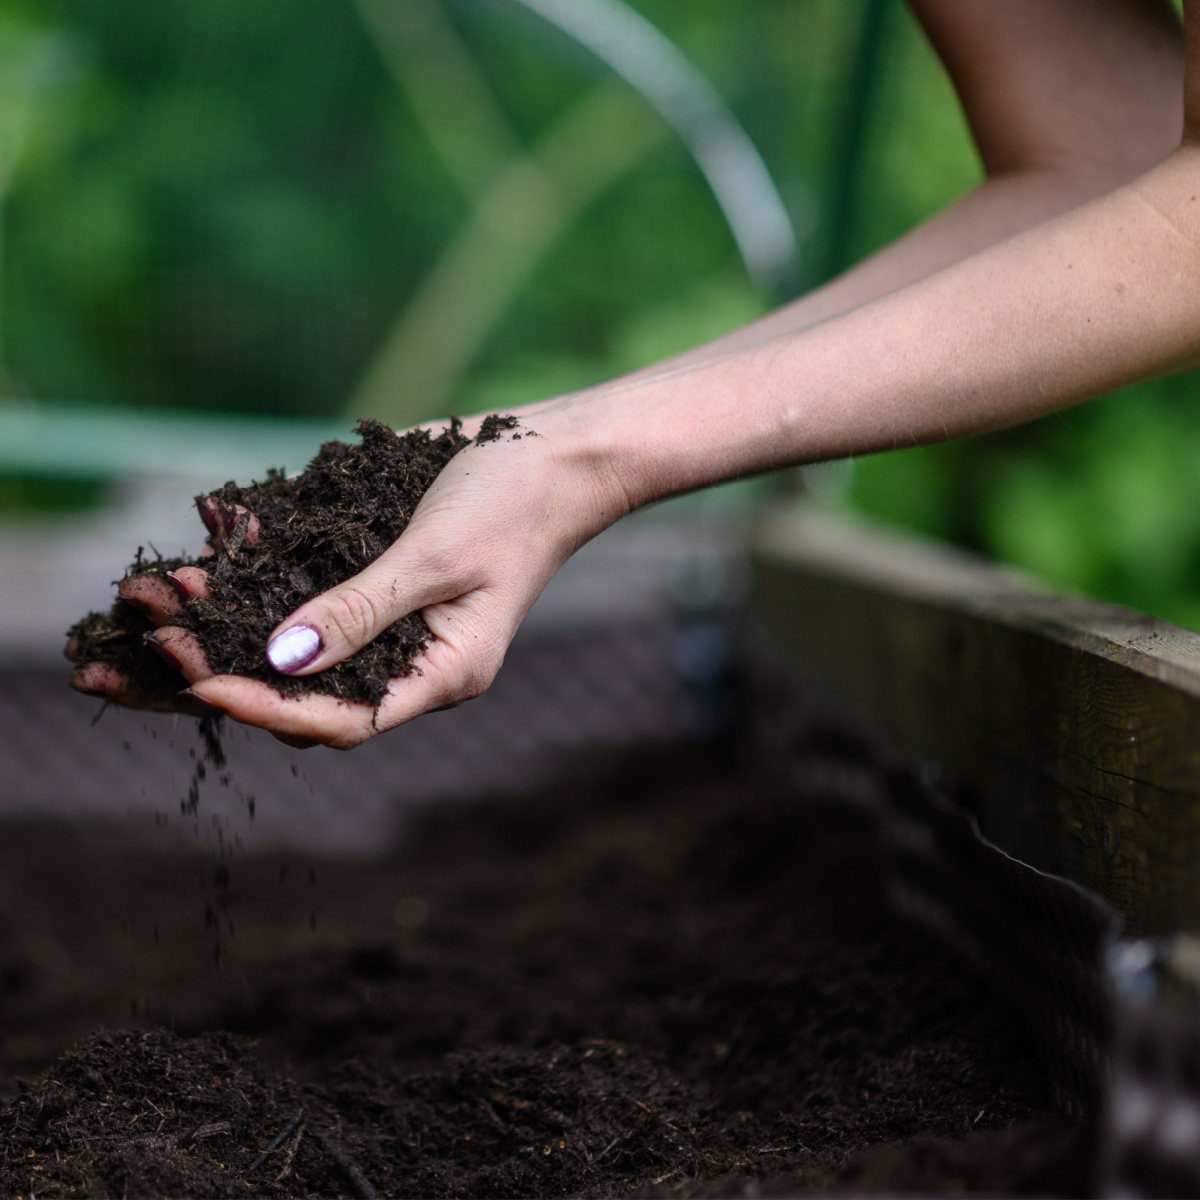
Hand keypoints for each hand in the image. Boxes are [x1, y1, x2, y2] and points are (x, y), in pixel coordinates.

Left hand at [69, 407, 625, 748]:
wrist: (552, 452)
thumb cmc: (514, 505)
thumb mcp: (437, 556)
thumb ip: (360, 607)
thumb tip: (279, 658)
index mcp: (441, 673)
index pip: (343, 719)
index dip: (269, 709)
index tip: (201, 685)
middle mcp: (407, 656)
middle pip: (304, 692)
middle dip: (225, 674)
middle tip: (150, 652)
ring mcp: (387, 618)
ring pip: (293, 644)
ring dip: (227, 624)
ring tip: (158, 601)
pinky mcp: (370, 577)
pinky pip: (303, 590)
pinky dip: (256, 573)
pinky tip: (212, 545)